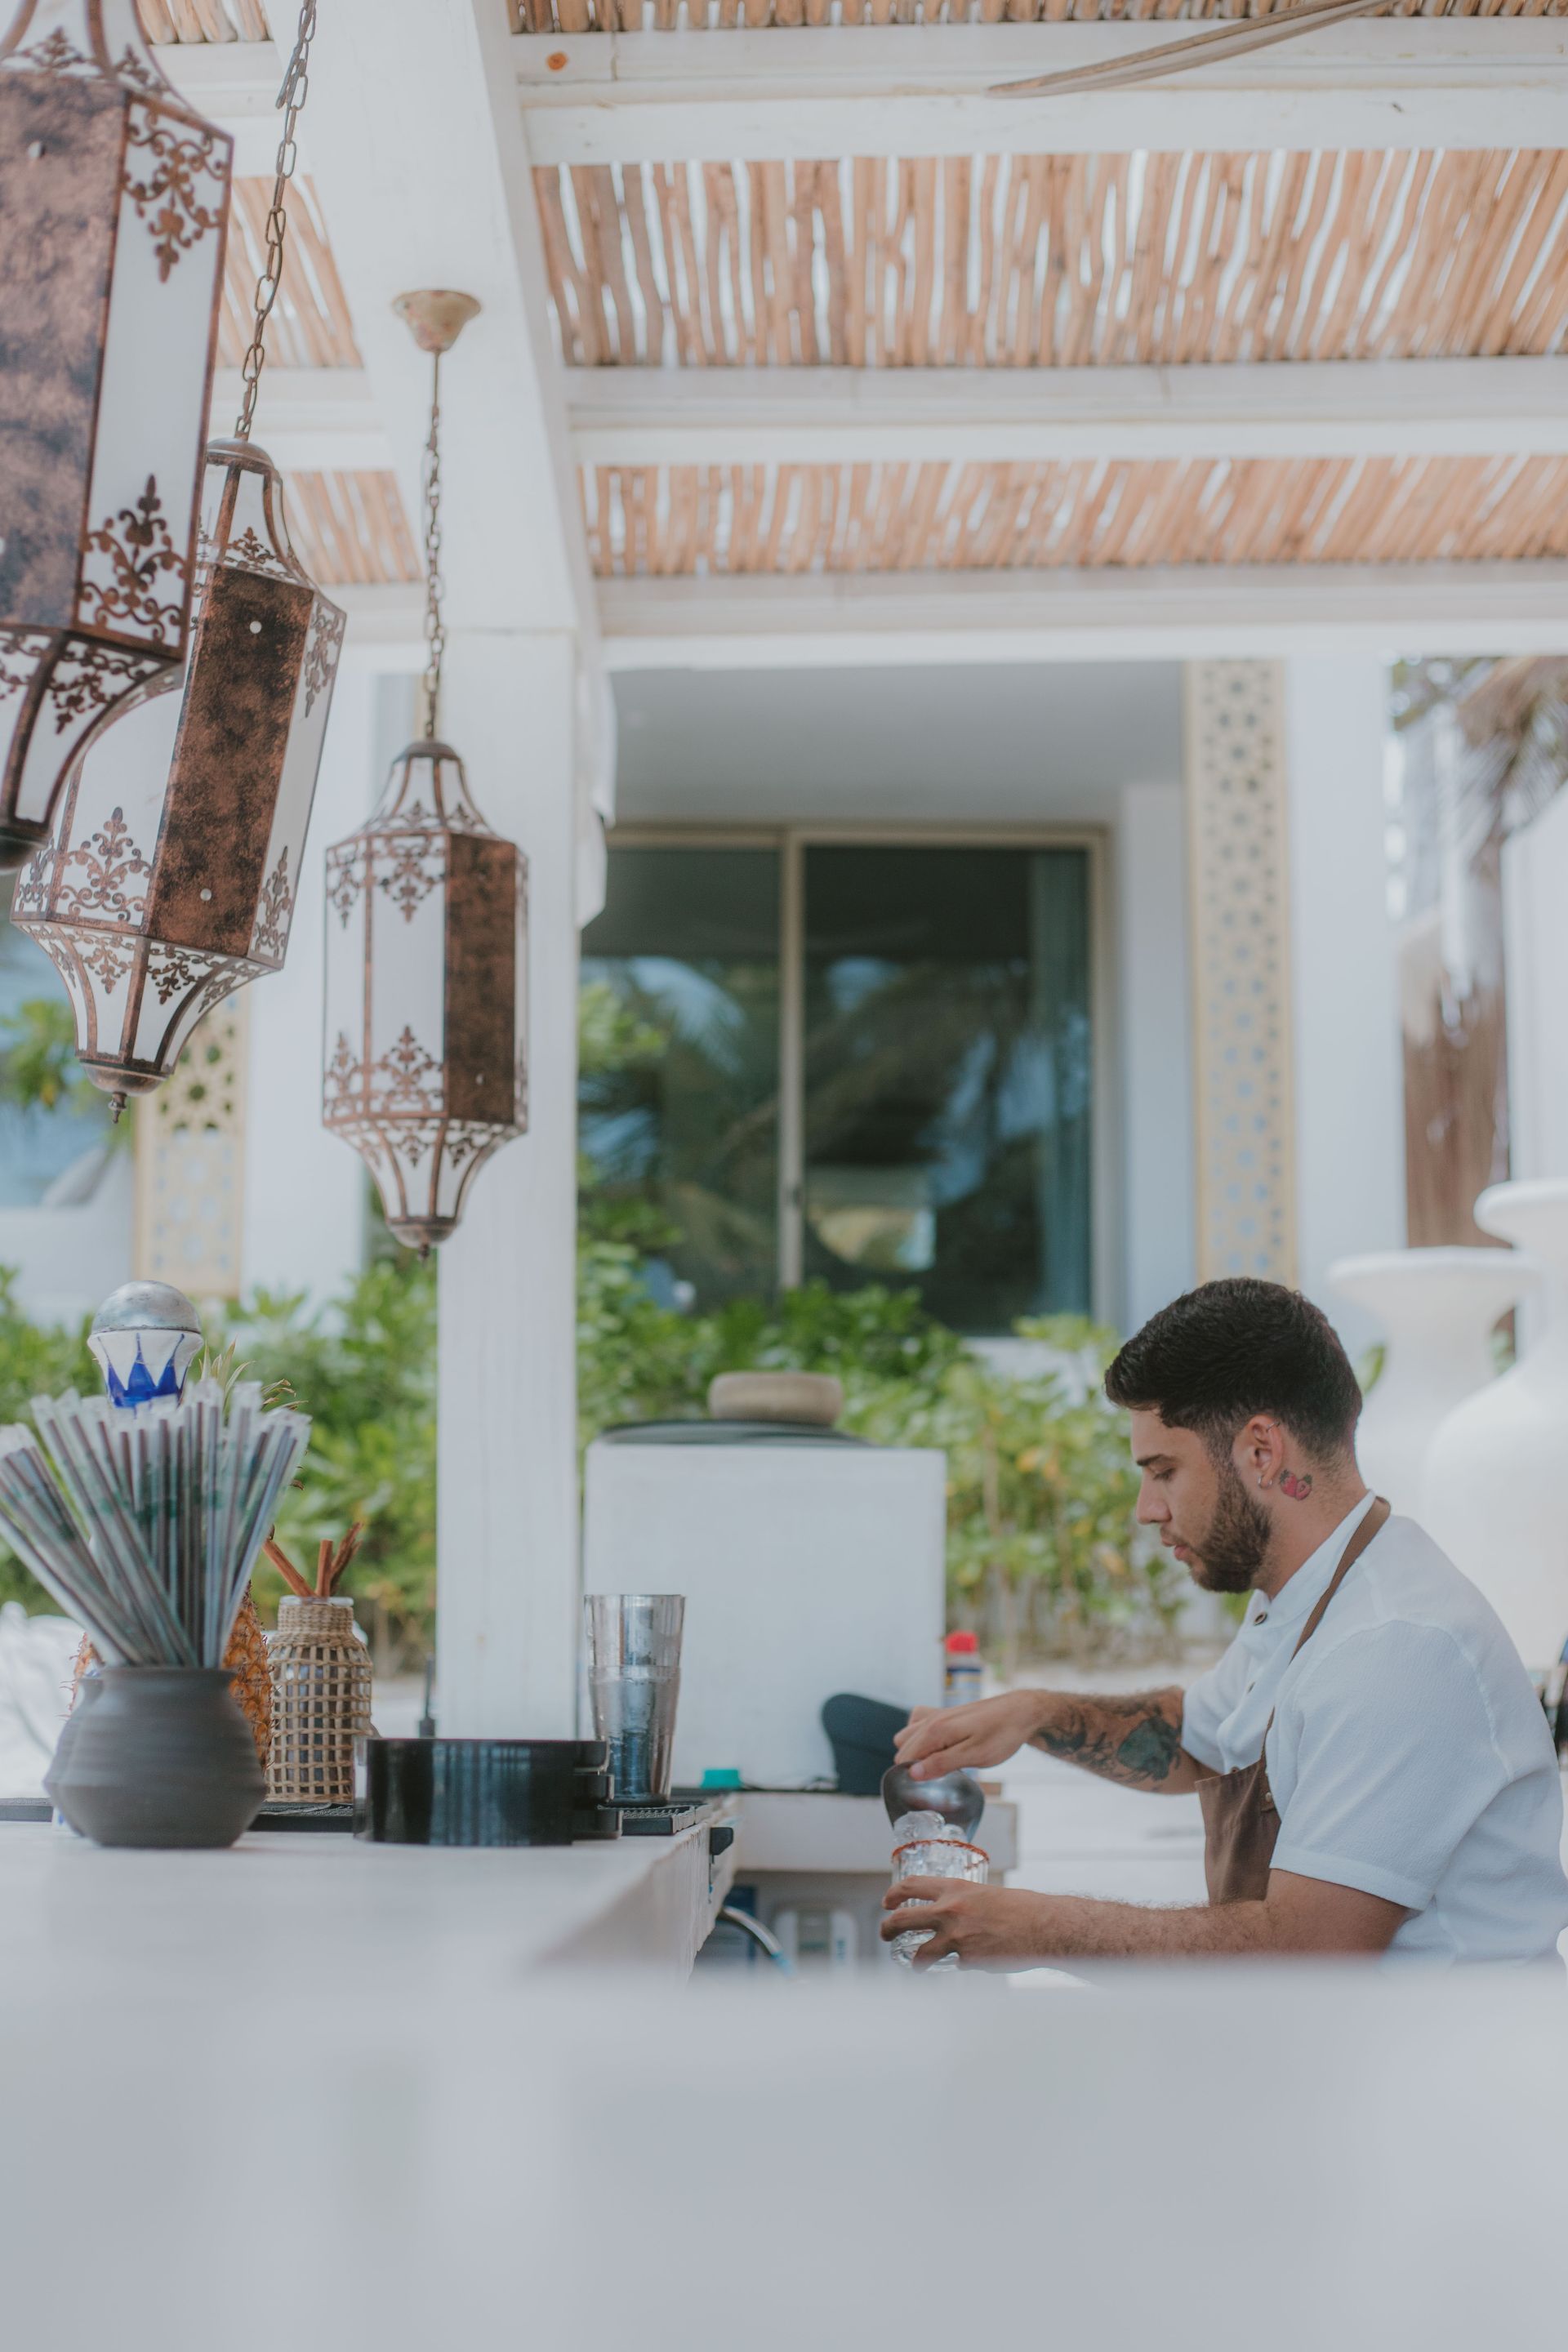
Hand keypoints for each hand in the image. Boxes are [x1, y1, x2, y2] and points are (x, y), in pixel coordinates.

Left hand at [880, 1878, 1051, 1969]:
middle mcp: (949, 1911)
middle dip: (887, 1928)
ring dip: (915, 1961)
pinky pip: (956, 1964)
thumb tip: (950, 1915)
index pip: (911, 1886)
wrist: (1043, 1926)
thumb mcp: (985, 1894)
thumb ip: (963, 1903)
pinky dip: (962, 1964)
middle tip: (884, 1933)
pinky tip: (977, 1960)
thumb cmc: (1020, 1907)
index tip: (887, 1902)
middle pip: (902, 1920)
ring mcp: (956, 1939)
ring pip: (920, 1954)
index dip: (894, 1894)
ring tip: (916, 1964)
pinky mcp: (967, 1961)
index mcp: (954, 1889)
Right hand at [892, 1691, 1047, 1779]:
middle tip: (937, 1777)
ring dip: (916, 1750)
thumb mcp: (974, 1756)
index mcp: (935, 1729)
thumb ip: (941, 1763)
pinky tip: (939, 1747)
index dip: (912, 1775)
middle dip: (913, 1764)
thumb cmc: (1002, 1734)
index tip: (928, 1787)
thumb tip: (913, 1773)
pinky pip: (919, 1723)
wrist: (1021, 1712)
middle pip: (902, 1747)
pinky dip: (922, 1736)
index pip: (904, 1758)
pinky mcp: (944, 1713)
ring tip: (938, 1763)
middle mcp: (931, 1719)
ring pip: (908, 1734)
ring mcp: (937, 1714)